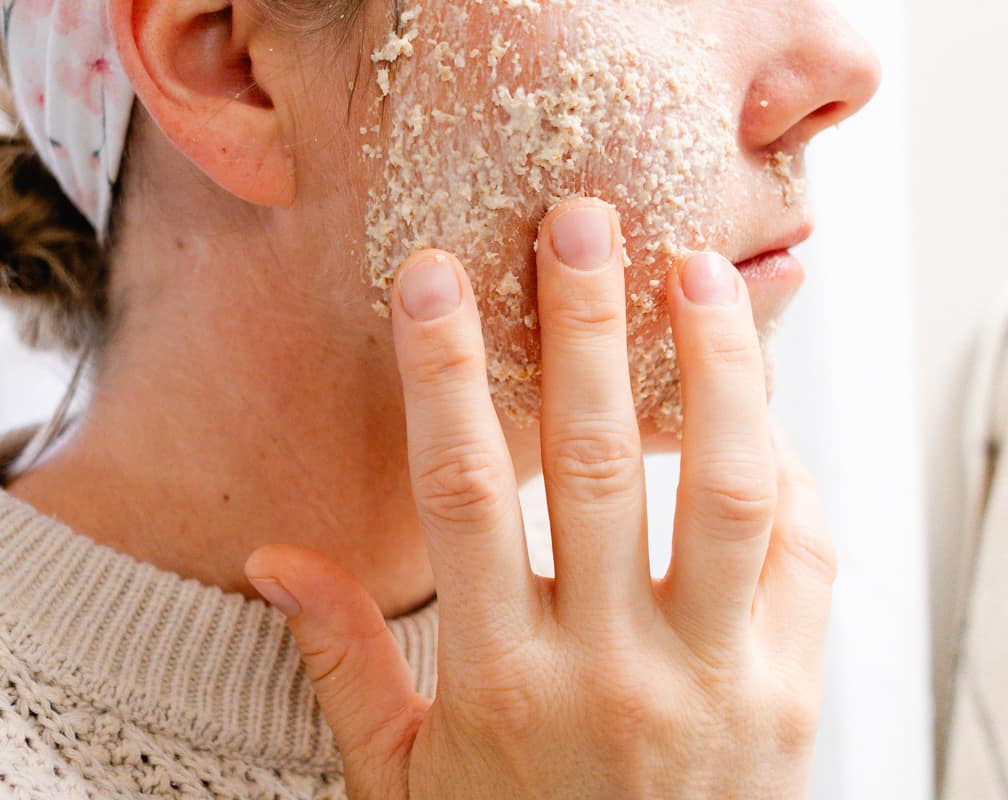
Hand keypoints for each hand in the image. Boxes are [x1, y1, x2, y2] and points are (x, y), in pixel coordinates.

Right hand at [245, 198, 834, 798]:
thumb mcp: (403, 784)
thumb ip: (345, 665)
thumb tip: (278, 560)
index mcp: (501, 686)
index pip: (462, 494)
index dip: (445, 374)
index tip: (434, 279)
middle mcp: (611, 672)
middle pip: (591, 466)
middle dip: (580, 328)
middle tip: (577, 222)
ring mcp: (715, 680)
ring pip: (723, 493)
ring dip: (713, 369)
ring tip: (697, 270)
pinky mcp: (789, 693)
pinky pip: (803, 557)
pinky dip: (783, 468)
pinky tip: (753, 405)